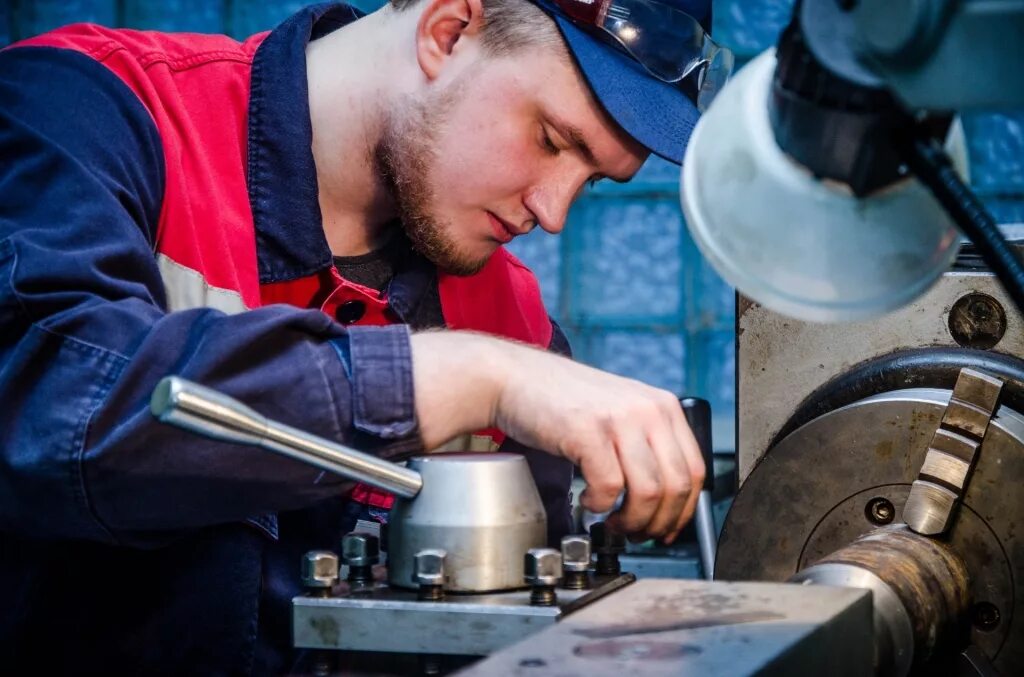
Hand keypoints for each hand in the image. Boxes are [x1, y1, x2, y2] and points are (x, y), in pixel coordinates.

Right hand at [410, 331, 704, 542]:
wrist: (513, 377)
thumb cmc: (561, 400)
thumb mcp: (619, 411)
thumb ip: (645, 443)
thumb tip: (664, 498)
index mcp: (662, 405)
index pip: (695, 469)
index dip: (684, 509)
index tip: (667, 527)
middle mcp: (647, 409)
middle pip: (676, 485)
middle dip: (658, 522)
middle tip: (637, 533)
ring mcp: (618, 419)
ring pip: (648, 492)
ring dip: (630, 519)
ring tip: (612, 521)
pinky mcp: (588, 431)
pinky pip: (609, 487)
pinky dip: (599, 505)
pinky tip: (588, 500)